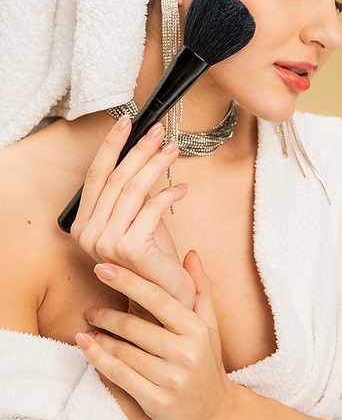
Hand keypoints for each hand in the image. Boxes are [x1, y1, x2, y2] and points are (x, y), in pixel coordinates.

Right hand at [71, 115, 195, 310]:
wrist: (164, 297)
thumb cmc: (151, 257)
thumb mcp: (136, 219)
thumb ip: (130, 193)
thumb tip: (142, 153)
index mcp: (83, 225)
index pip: (95, 175)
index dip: (111, 146)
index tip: (126, 122)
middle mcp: (88, 235)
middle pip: (115, 178)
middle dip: (139, 150)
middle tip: (159, 132)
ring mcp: (106, 244)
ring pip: (133, 189)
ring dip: (156, 165)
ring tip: (172, 151)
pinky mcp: (129, 250)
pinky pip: (151, 208)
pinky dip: (168, 194)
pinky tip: (180, 189)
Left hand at [76, 253, 237, 419]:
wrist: (215, 413)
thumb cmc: (208, 362)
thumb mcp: (210, 325)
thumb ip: (199, 288)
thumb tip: (190, 254)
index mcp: (197, 329)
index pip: (158, 298)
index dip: (128, 281)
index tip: (104, 267)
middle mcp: (186, 353)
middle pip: (136, 326)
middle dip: (108, 315)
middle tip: (91, 308)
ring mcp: (171, 379)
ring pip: (124, 352)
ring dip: (100, 338)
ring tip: (87, 328)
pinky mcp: (156, 402)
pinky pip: (120, 376)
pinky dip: (99, 360)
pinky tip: (87, 347)